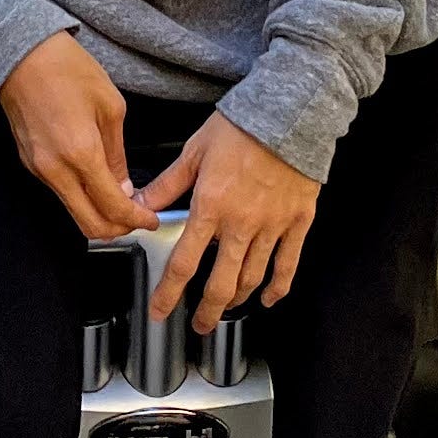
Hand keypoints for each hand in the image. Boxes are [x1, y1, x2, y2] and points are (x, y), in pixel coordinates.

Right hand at [0, 33, 150, 240]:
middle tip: (136, 219)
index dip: (136, 220)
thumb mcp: (111, 107)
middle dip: (118, 229)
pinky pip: (60, 193)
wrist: (23, 55)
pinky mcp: (30, 164)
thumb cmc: (65, 69)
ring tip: (120, 200)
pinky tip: (96, 183)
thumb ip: (117, 154)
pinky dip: (81, 198)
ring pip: (73, 211)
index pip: (112, 207)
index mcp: (80, 154)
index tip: (149, 220)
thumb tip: (123, 185)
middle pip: (89, 225)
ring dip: (98, 214)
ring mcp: (39, 169)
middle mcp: (56, 169)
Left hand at [135, 112, 318, 333]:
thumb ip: (167, 184)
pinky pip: (288, 265)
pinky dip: (277, 288)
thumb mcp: (194, 151)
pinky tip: (268, 298)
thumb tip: (139, 204)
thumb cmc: (243, 127)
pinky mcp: (297, 223)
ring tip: (226, 309)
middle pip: (221, 284)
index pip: (184, 263)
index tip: (159, 311)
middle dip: (207, 311)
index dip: (168, 294)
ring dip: (237, 301)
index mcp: (211, 207)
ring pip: (252, 279)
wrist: (290, 113)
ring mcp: (272, 227)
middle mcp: (241, 224)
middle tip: (199, 324)